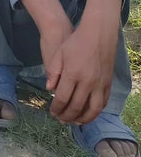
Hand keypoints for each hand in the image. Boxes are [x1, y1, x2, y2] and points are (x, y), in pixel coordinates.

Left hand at [47, 0, 120, 124]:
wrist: (98, 34)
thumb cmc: (75, 42)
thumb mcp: (58, 54)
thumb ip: (53, 72)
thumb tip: (49, 89)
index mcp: (72, 74)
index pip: (62, 98)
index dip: (56, 108)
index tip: (52, 113)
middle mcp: (88, 82)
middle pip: (77, 106)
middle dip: (67, 116)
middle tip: (61, 120)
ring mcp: (100, 84)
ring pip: (93, 109)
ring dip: (83, 119)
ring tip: (75, 122)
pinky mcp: (108, 83)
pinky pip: (103, 102)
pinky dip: (96, 111)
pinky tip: (88, 113)